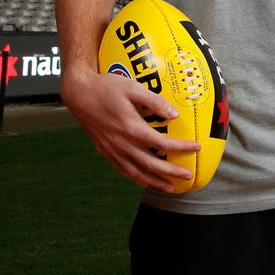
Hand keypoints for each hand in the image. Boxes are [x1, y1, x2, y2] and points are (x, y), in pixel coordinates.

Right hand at [61, 70, 198, 192]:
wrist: (79, 93)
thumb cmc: (107, 87)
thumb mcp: (133, 88)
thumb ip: (155, 102)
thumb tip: (174, 115)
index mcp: (131, 128)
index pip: (161, 144)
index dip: (180, 148)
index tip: (196, 147)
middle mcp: (121, 143)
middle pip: (150, 164)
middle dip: (171, 172)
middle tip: (188, 176)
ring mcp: (112, 149)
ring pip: (135, 172)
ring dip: (154, 181)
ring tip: (169, 187)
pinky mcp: (104, 151)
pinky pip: (122, 169)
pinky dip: (136, 178)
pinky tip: (145, 180)